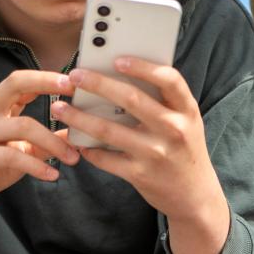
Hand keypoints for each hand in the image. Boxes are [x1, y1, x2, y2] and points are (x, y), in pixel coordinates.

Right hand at [0, 70, 80, 253]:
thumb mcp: (20, 152)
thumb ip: (44, 142)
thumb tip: (76, 134)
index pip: (21, 80)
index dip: (47, 76)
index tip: (75, 80)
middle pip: (13, 83)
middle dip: (45, 83)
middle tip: (73, 92)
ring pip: (22, 125)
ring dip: (53, 141)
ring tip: (73, 158)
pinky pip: (11, 156)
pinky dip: (36, 166)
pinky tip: (52, 175)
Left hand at [53, 58, 229, 253]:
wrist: (194, 194)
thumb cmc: (184, 148)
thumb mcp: (186, 121)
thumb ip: (163, 100)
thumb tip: (121, 75)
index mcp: (186, 110)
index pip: (169, 79)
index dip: (143, 67)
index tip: (117, 59)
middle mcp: (174, 129)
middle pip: (132, 99)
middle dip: (98, 84)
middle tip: (75, 76)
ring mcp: (156, 153)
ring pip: (109, 130)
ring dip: (80, 117)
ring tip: (60, 108)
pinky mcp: (140, 175)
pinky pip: (105, 158)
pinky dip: (87, 149)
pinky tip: (76, 140)